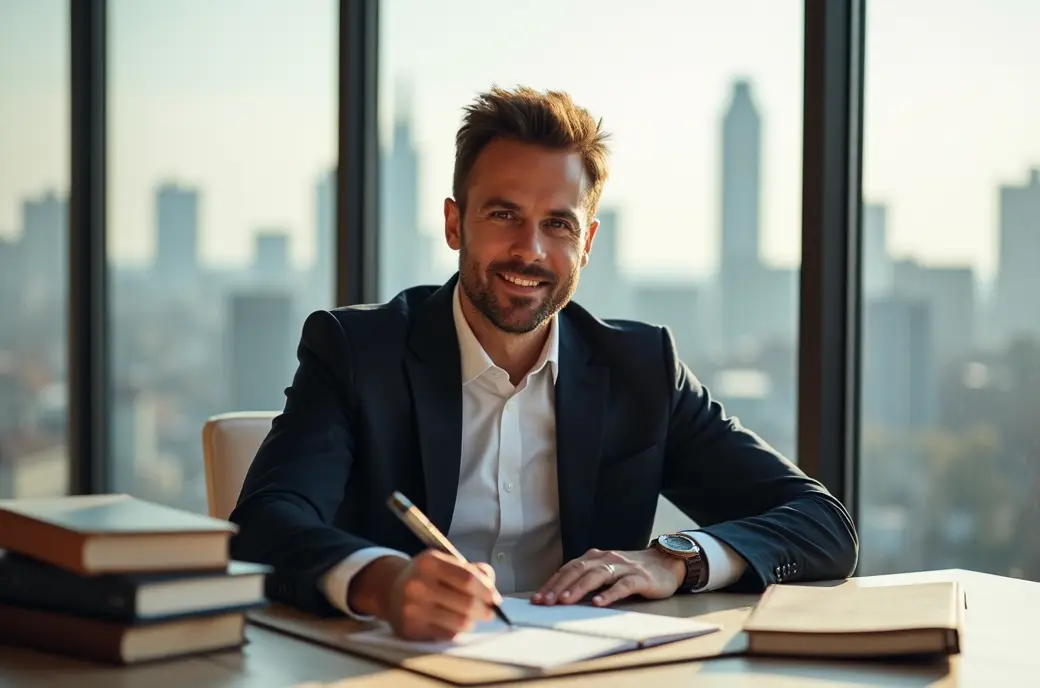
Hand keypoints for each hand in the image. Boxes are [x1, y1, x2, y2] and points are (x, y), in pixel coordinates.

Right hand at [382, 550, 500, 640]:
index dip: (487, 590)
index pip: (468, 579)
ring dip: (471, 621)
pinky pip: (447, 634)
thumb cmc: (427, 576)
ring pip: (460, 622)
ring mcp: (412, 608)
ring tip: (471, 617)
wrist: (391, 590)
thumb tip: (492, 589)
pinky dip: (455, 630)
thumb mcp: (446, 562)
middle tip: (489, 612)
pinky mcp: (410, 628)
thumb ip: (473, 570)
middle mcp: (418, 584)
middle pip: (467, 603)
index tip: (495, 598)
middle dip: (484, 609)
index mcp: (429, 562)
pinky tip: (452, 622)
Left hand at [531, 548, 685, 607]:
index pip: (568, 569)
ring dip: (579, 588)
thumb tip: (559, 596)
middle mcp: (607, 559)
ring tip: (565, 600)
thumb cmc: (631, 571)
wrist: (665, 563)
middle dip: (559, 586)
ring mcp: (623, 567)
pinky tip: (598, 603)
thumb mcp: (606, 572)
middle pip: (578, 570)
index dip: (552, 583)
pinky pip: (622, 586)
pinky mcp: (640, 578)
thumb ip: (586, 579)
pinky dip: (609, 594)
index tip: (537, 598)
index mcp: (595, 557)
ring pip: (597, 575)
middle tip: (545, 601)